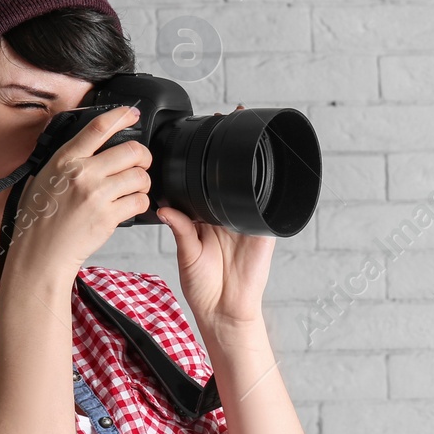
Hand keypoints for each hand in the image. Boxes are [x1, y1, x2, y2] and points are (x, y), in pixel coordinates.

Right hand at [4, 105, 152, 278]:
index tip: (131, 113)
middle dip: (142, 156)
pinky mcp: (108, 216)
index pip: (98, 127)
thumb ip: (65, 161)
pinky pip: (139, 201)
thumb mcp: (42, 178)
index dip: (121, 115)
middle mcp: (82, 174)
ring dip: (143, 181)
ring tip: (134, 187)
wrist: (40, 253)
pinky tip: (130, 205)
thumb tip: (87, 146)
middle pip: (132, 150)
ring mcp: (97, 195)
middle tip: (140, 163)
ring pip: (140, 176)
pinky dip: (140, 202)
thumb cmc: (39, 219)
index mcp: (65, 160)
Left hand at [156, 106, 275, 334]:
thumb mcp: (186, 254)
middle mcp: (227, 216)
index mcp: (207, 217)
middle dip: (230, 152)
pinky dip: (270, 192)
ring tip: (247, 137)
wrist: (224, 311)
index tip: (200, 136)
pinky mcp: (264, 232)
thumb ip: (180, 228)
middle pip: (230, 178)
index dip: (203, 162)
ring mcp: (248, 222)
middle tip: (227, 122)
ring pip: (251, 187)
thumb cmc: (203, 286)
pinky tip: (266, 174)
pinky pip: (269, 208)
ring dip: (252, 164)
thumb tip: (164, 208)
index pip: (205, 183)